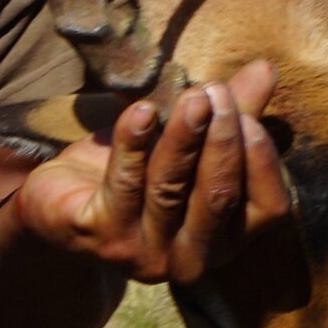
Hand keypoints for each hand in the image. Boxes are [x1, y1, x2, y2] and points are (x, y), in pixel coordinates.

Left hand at [9, 61, 291, 284]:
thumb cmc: (138, 172)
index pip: (267, 208)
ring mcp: (142, 253)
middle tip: (214, 93)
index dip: (262, 161)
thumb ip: (230, 111)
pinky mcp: (99, 236)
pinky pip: (122, 184)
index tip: (245, 113)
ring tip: (191, 96)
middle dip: (220, 141)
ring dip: (182, 138)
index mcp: (226, 238)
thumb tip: (265, 70)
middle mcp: (191, 257)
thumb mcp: (190, 140)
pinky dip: (133, 144)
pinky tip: (141, 113)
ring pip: (170, 190)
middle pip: (217, 198)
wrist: (61, 197)